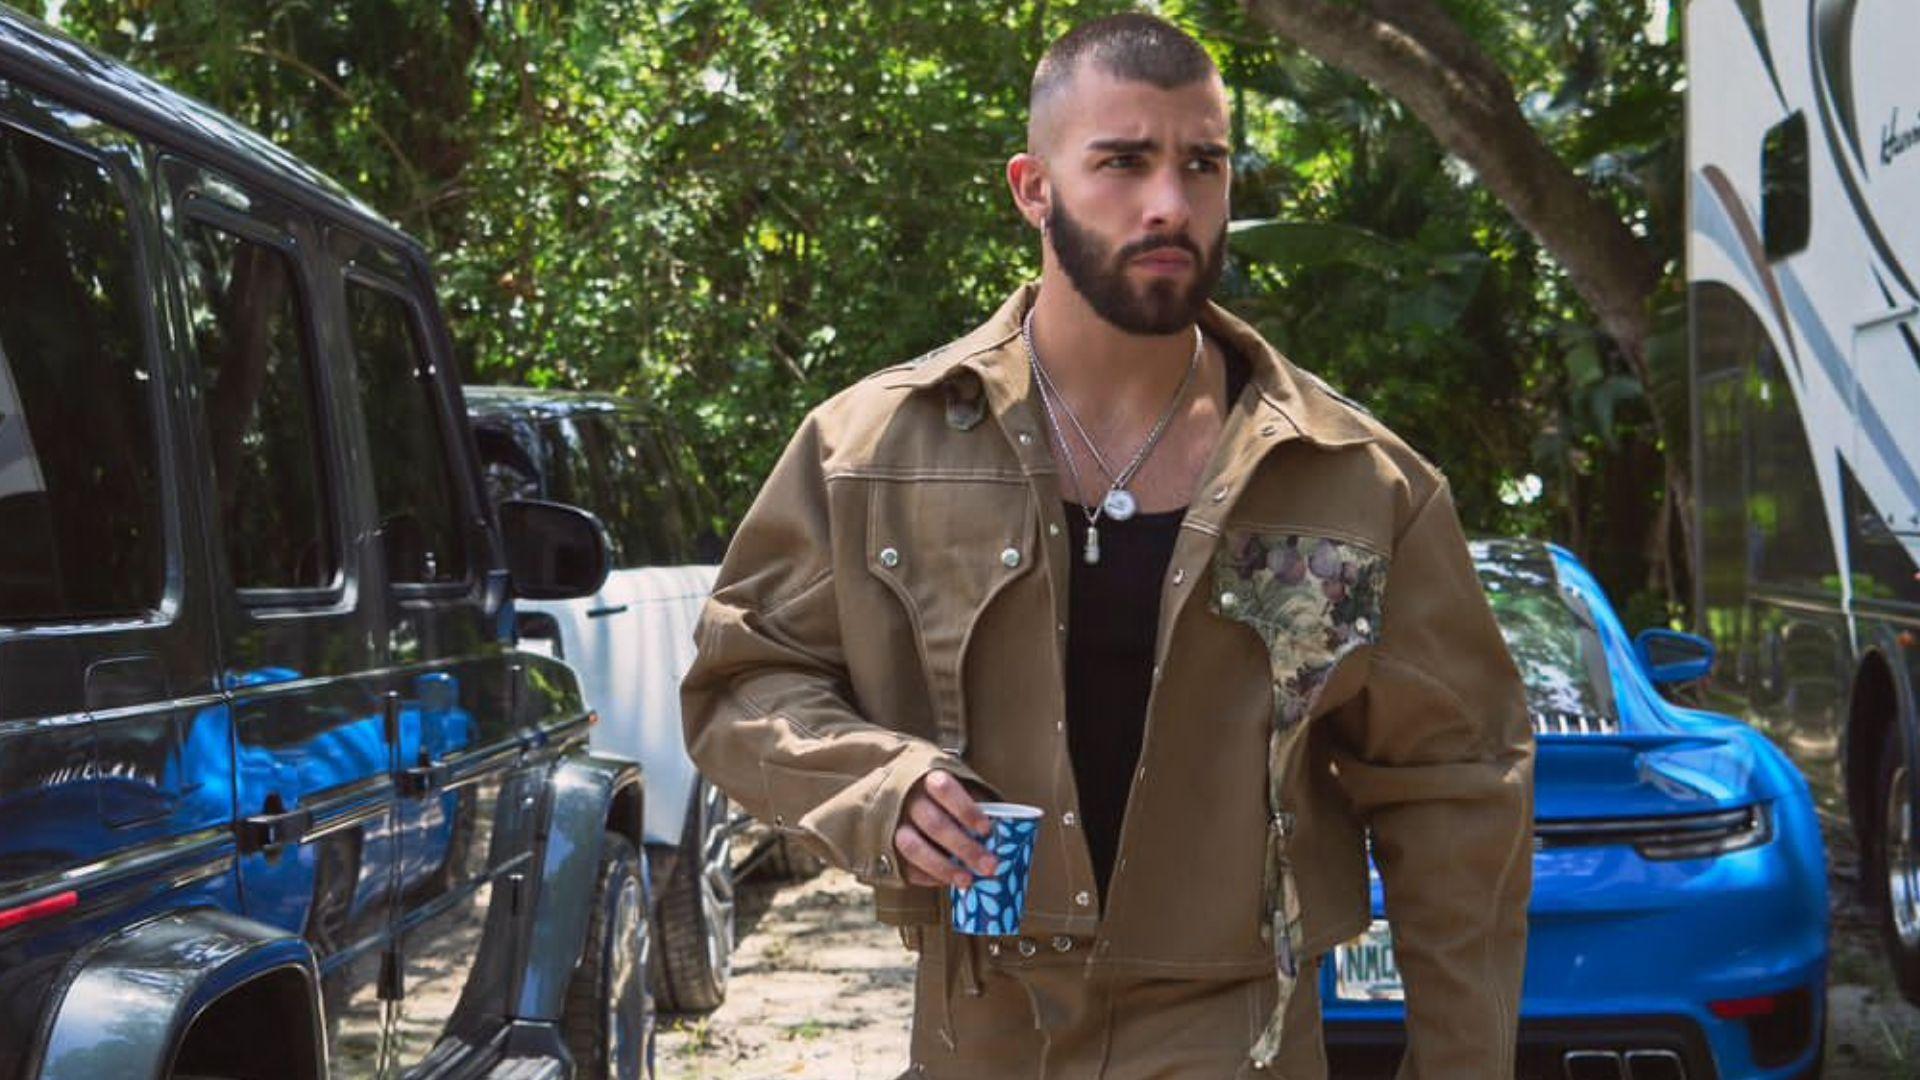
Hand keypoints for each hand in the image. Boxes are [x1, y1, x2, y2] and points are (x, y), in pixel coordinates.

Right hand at [894, 769, 998, 888]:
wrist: (892, 786)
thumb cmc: (936, 790)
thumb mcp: (954, 784)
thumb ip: (974, 801)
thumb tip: (1008, 828)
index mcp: (927, 778)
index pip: (945, 790)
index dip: (966, 810)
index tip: (986, 829)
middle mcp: (908, 799)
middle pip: (935, 824)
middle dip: (965, 848)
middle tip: (989, 866)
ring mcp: (893, 823)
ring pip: (914, 847)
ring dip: (943, 867)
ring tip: (967, 881)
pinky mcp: (885, 845)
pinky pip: (904, 865)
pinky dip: (926, 876)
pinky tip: (946, 881)